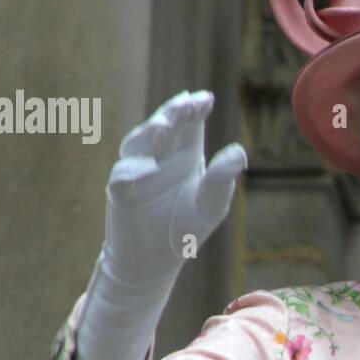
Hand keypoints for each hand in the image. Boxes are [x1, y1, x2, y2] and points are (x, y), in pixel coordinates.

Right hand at [103, 90, 246, 282]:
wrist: (155, 260)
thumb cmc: (186, 228)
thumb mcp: (211, 204)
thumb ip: (222, 178)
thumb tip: (239, 152)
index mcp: (186, 154)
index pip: (190, 124)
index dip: (195, 109)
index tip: (206, 99)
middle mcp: (160, 156)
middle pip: (164, 126)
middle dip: (173, 113)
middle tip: (184, 103)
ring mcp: (137, 170)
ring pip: (140, 143)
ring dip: (150, 134)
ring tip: (164, 126)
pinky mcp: (120, 191)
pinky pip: (122, 176)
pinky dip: (133, 171)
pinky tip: (147, 168)